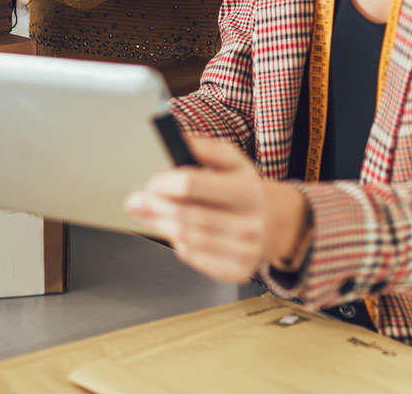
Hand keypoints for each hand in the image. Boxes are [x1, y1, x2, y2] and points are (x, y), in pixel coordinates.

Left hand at [124, 135, 308, 283]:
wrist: (276, 224)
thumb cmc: (245, 189)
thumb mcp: (233, 161)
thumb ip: (205, 147)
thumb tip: (179, 139)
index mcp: (247, 191)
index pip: (190, 184)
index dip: (162, 182)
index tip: (149, 182)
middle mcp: (249, 223)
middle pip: (184, 214)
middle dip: (152, 206)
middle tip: (135, 200)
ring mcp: (244, 250)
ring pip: (185, 238)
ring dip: (158, 224)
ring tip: (147, 214)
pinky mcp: (237, 271)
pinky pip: (193, 257)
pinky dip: (177, 243)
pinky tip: (174, 232)